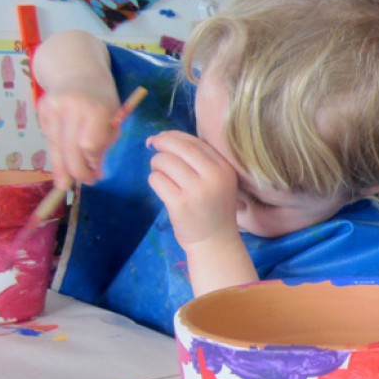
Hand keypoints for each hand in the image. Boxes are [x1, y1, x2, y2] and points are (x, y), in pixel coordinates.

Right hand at [36, 86, 120, 186]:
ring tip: (76, 171)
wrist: (77, 71)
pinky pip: (49, 139)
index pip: (89, 145)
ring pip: (56, 147)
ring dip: (66, 164)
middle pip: (70, 150)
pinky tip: (67, 148)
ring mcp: (53, 107)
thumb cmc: (101, 100)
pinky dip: (59, 149)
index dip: (92, 161)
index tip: (97, 170)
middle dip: (78, 171)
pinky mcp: (41, 109)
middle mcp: (72, 106)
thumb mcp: (113, 119)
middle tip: (87, 181)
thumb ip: (103, 144)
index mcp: (96, 108)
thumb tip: (92, 172)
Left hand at [146, 130, 240, 249]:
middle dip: (160, 146)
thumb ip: (196, 158)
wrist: (215, 242)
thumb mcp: (216, 180)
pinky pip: (156, 180)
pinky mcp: (180, 204)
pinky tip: (164, 190)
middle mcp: (214, 177)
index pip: (193, 141)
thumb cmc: (212, 208)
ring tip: (164, 178)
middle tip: (153, 151)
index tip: (161, 141)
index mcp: (224, 168)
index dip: (172, 136)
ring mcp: (197, 191)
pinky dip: (155, 181)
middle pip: (177, 147)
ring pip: (163, 162)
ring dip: (156, 166)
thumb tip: (158, 138)